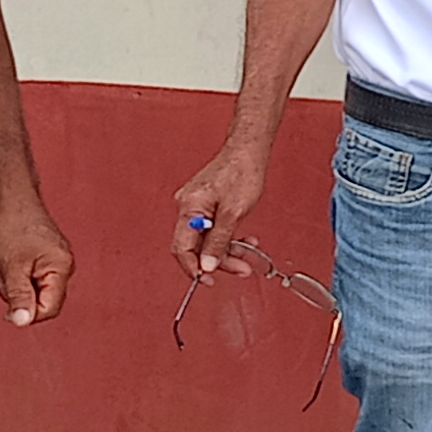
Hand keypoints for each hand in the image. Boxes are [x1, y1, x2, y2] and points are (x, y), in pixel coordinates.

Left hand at [0, 188, 74, 326]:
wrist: (13, 197)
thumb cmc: (13, 225)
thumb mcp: (12, 266)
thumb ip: (18, 296)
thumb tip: (23, 322)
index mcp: (61, 269)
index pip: (49, 309)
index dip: (28, 313)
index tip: (7, 307)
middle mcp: (63, 267)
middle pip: (42, 302)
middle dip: (18, 296)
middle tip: (2, 278)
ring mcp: (55, 262)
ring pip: (34, 291)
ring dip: (14, 285)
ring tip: (3, 266)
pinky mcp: (46, 258)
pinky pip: (31, 279)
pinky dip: (16, 276)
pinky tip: (8, 261)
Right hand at [169, 132, 272, 274]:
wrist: (249, 150)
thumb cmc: (241, 172)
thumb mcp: (233, 213)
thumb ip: (218, 242)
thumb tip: (206, 266)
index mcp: (189, 208)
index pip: (182, 248)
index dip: (194, 269)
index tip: (208, 281)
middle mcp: (188, 207)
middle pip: (196, 246)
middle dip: (219, 261)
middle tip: (240, 268)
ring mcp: (196, 205)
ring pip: (208, 240)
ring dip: (228, 251)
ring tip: (248, 257)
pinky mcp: (206, 204)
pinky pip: (213, 229)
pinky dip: (228, 238)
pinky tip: (244, 241)